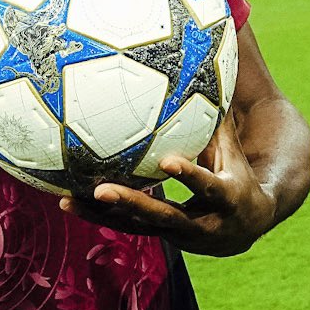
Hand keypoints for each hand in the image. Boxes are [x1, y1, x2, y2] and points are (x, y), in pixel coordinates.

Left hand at [60, 112, 274, 256]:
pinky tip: (68, 201)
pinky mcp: (157, 236)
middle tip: (102, 190)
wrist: (241, 231)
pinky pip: (125, 227)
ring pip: (137, 227)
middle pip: (163, 217)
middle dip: (133, 204)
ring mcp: (175, 234)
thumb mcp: (233, 152)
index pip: (207, 186)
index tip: (167, 161)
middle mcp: (200, 224)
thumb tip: (215, 72)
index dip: (188, 176)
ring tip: (69, 200)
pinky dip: (98, 216)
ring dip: (103, 215)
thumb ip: (219, 120)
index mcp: (225, 199)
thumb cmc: (236, 177)